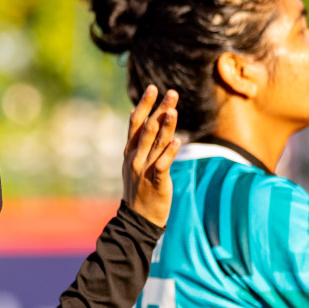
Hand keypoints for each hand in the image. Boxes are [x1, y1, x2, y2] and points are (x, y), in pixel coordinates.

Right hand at [121, 85, 180, 228]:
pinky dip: (169, 152)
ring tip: (174, 110)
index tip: (153, 88)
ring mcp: (144, 170)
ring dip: (165, 126)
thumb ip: (145, 144)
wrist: (138, 220)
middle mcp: (135, 157)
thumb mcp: (138, 164)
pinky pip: (163, 164)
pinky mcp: (156, 182)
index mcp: (130, 151)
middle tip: (171, 92)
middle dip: (159, 109)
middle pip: (147, 128)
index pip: (136, 123)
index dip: (144, 104)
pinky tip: (178, 140)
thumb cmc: (141, 190)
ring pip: (155, 143)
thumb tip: (152, 120)